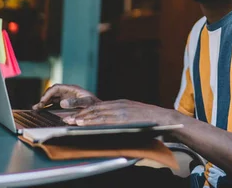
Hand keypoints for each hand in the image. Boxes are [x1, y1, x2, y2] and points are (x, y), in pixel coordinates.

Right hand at [32, 84, 99, 109]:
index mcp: (72, 89)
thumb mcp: (86, 102)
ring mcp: (67, 97)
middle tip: (37, 107)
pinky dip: (48, 105)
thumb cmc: (94, 104)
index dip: (48, 94)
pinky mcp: (66, 102)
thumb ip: (75, 102)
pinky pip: (55, 102)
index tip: (43, 102)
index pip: (56, 88)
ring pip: (52, 97)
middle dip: (44, 98)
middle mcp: (68, 92)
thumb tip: (62, 103)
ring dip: (44, 102)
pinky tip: (43, 110)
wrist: (99, 108)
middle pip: (52, 92)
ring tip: (37, 108)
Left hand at [63, 99, 177, 125]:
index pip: (99, 107)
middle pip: (95, 109)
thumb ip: (123, 119)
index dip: (86, 111)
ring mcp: (121, 110)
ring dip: (83, 118)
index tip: (74, 116)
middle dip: (80, 114)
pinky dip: (92, 121)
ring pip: (98, 113)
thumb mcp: (134, 116)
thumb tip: (113, 126)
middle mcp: (119, 105)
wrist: (165, 119)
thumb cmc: (150, 122)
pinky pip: (104, 120)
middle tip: (67, 119)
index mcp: (121, 104)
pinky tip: (84, 124)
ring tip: (72, 122)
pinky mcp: (123, 117)